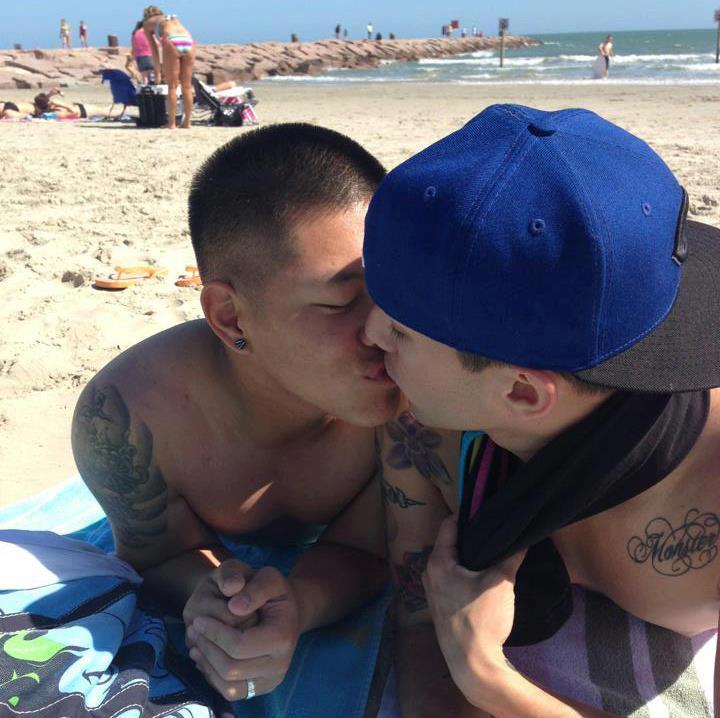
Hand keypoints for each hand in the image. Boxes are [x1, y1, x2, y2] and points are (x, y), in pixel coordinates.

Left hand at [187, 566, 301, 700]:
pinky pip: (230, 691)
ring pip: (229, 684)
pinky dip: (212, 675)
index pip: (239, 645)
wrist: (287, 613)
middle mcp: (280, 665)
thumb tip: (235, 606)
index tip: (198, 619)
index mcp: (283, 637)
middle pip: (231, 668)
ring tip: (195, 643)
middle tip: (192, 629)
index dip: (214, 633)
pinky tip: (204, 655)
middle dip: (208, 648)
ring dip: (207, 663)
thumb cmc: (274, 593)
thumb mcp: (269, 577)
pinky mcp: (260, 688)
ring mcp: (270, 680)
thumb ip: (255, 587)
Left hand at [422, 516, 524, 702]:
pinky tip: (484, 575)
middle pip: (450, 543)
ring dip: (470, 556)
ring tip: (493, 550)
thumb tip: (523, 536)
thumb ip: (511, 555)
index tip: (488, 510)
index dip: (469, 515)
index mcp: (438, 561)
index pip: (449, 525)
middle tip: (495, 529)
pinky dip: (466, 572)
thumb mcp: (500, 582)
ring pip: (452, 562)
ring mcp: (433, 591)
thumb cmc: (482, 618)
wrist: (472, 664)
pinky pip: (452, 577)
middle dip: (472, 536)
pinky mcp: (441, 606)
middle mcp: (430, 573)